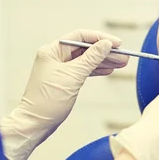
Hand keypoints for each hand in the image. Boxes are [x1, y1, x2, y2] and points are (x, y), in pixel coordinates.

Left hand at [0, 29, 128, 159]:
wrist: (35, 124)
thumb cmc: (48, 101)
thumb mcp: (73, 76)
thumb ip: (91, 58)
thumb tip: (105, 44)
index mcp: (52, 51)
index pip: (80, 36)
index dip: (100, 38)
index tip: (117, 43)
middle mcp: (55, 57)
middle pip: (84, 48)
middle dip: (105, 51)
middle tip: (123, 55)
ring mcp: (59, 69)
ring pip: (86, 60)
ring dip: (103, 61)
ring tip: (122, 63)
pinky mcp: (64, 80)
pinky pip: (83, 70)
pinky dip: (96, 70)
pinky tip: (109, 70)